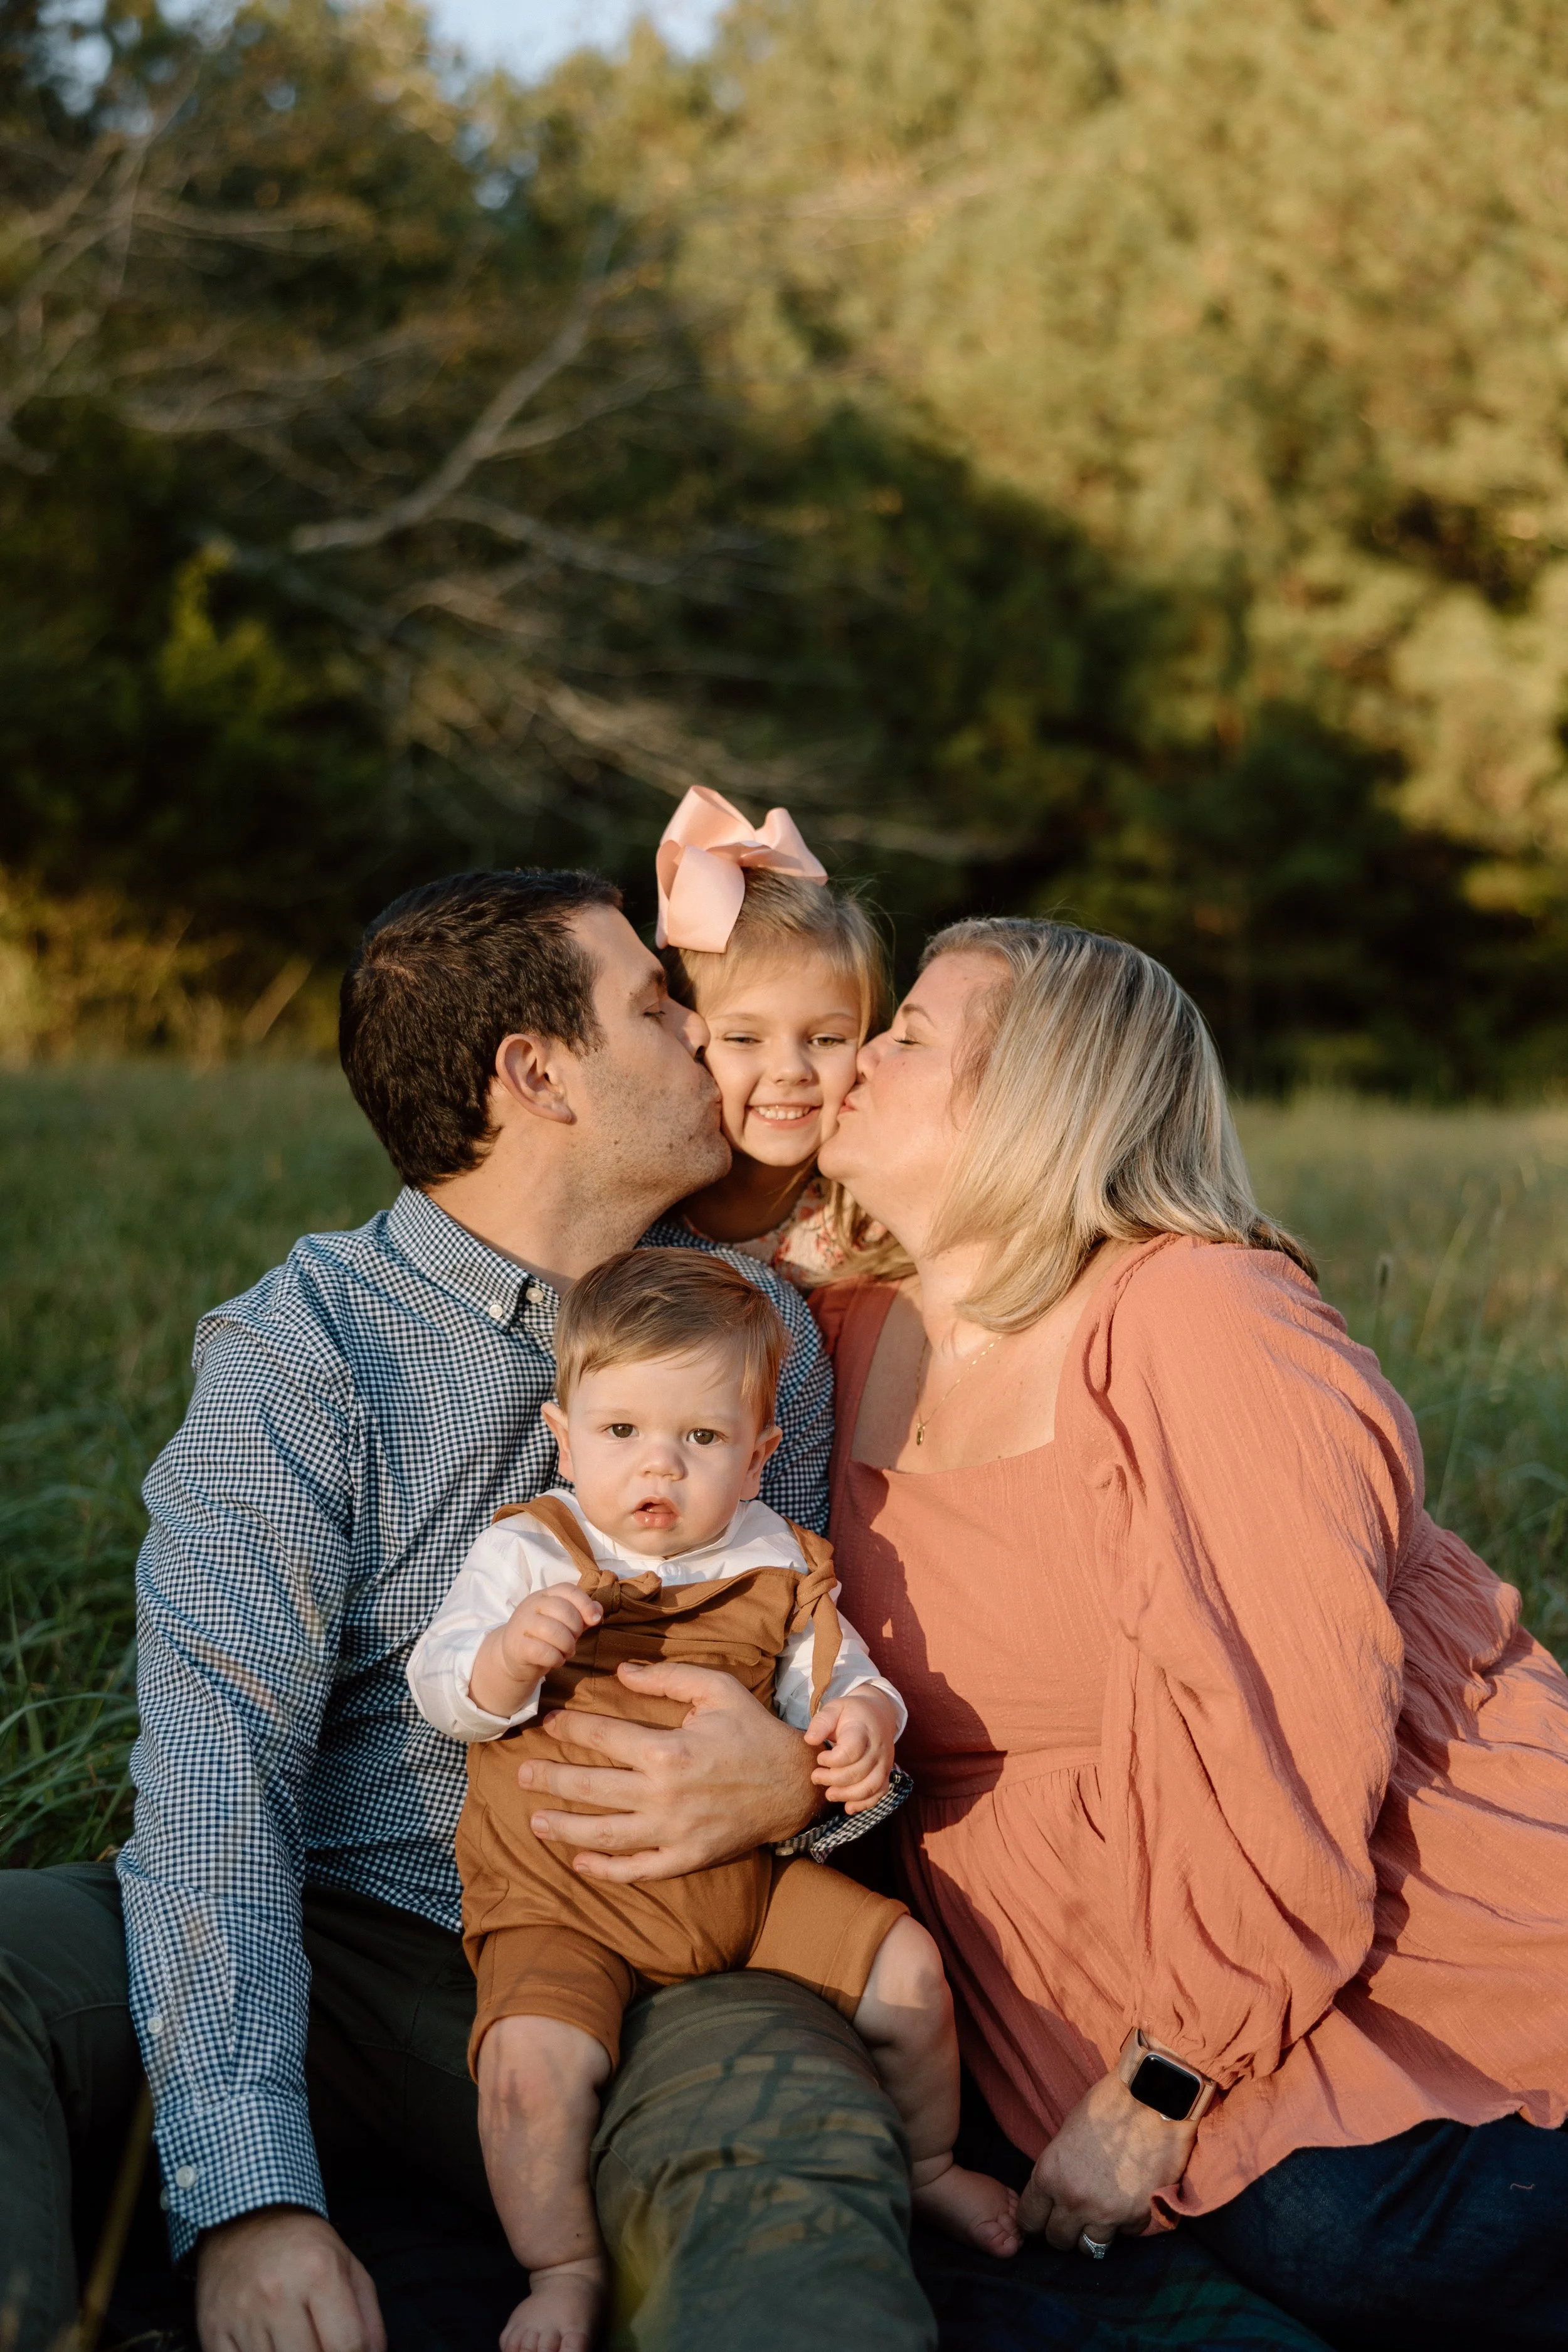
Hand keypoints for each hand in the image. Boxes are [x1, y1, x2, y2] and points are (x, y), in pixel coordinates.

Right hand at [197, 2207, 384, 2351]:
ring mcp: (241, 2313)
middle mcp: (277, 2293)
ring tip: (295, 2342)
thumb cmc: (303, 2247)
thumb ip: (368, 2317)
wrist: (244, 2220)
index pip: (347, 2345)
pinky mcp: (213, 2329)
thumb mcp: (347, 2265)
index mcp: (318, 2271)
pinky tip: (268, 2345)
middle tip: (322, 2345)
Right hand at [468, 1585, 601, 1719]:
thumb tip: (598, 1610)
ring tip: (567, 1652)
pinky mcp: (516, 1646)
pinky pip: (543, 1651)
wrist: (513, 1656)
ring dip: (567, 1645)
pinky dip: (556, 1658)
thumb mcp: (563, 1623)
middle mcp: (531, 1605)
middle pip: (563, 1609)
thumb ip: (581, 1615)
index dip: (585, 1603)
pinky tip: (556, 1660)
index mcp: (545, 1595)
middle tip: (573, 1641)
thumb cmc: (544, 1637)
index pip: (568, 1590)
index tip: (595, 1620)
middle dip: (576, 1629)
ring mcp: (521, 1624)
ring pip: (553, 1630)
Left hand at [515, 1660, 818, 1880]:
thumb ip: (667, 1678)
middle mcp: (664, 1795)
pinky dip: (605, 1870)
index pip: (603, 1737)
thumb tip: (620, 1673)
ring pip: (604, 1835)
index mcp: (668, 1750)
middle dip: (551, 1780)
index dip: (571, 1729)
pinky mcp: (686, 1858)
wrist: (795, 1784)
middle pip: (591, 1789)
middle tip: (522, 1776)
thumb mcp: (717, 1689)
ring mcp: (674, 1832)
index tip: (550, 1724)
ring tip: (535, 1820)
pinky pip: (637, 1870)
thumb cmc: (753, 1730)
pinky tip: (580, 1862)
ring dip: (564, 1828)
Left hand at [805, 1689, 897, 1812]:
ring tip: (829, 1794)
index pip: (851, 1751)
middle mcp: (877, 1748)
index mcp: (863, 1730)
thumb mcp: (834, 1708)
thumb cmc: (851, 1712)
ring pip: (870, 1786)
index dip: (832, 1760)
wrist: (878, 1713)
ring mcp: (884, 1762)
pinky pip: (879, 1793)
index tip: (819, 1757)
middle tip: (816, 1777)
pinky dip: (864, 1804)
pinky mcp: (886, 1773)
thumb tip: (809, 1740)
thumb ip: (821, 1721)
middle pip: (858, 1772)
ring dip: (847, 1795)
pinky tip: (848, 1807)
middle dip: (833, 1779)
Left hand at [1016, 2070, 1195, 2251]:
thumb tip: (1054, 2194)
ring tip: (1102, 2215)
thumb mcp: (1066, 2134)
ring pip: (1090, 2248)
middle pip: (1058, 2240)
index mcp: (1050, 2175)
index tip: (1043, 2218)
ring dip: (1094, 2233)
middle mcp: (1074, 2200)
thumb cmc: (1108, 2106)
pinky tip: (1129, 2202)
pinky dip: (1126, 2224)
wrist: (1153, 2099)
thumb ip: (1057, 2170)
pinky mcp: (1138, 2217)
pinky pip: (1126, 2235)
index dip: (1036, 2220)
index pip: (1029, 2220)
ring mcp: (1107, 2213)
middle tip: (1074, 2217)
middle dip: (1064, 2231)